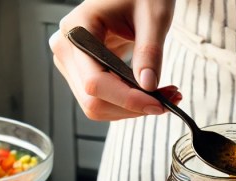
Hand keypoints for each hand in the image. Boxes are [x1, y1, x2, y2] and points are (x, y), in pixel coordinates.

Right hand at [49, 0, 178, 120]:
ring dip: (131, 109)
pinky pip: (101, 99)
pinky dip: (127, 102)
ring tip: (164, 95)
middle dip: (131, 107)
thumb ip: (150, 50)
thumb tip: (148, 86)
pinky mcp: (82, 71)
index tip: (158, 103)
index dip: (126, 98)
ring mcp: (71, 62)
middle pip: (93, 99)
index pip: (95, 81)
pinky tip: (149, 93)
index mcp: (77, 29)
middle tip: (168, 101)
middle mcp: (66, 48)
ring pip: (96, 105)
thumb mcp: (153, 16)